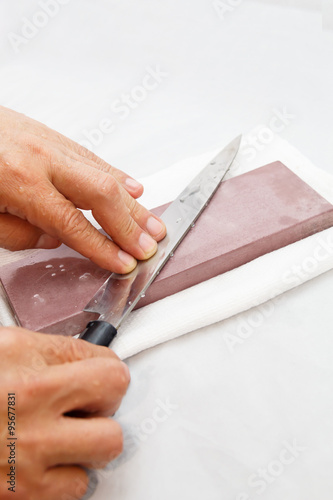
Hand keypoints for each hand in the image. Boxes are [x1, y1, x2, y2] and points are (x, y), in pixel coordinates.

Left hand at [0, 105, 165, 272]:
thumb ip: (18, 235)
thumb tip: (53, 240)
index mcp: (21, 183)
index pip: (74, 225)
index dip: (103, 248)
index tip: (123, 263)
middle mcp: (42, 160)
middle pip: (101, 195)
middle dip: (130, 225)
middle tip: (150, 245)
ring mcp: (49, 144)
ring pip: (104, 174)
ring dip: (132, 203)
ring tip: (153, 223)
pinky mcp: (50, 136)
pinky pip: (92, 158)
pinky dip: (117, 175)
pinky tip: (133, 189)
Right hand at [0, 326, 129, 499]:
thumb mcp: (6, 346)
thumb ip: (54, 352)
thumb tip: (92, 357)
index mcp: (30, 373)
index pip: (113, 376)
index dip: (109, 374)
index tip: (102, 376)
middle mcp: (29, 420)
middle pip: (113, 429)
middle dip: (103, 416)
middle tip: (86, 408)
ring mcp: (23, 464)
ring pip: (95, 463)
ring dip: (83, 449)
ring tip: (59, 434)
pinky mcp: (16, 496)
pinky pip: (70, 491)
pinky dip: (60, 477)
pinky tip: (39, 458)